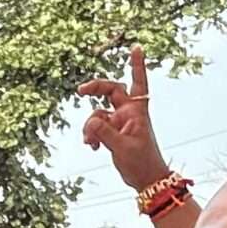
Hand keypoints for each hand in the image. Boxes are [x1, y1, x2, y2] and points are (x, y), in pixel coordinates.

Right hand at [75, 45, 171, 191]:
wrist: (146, 180)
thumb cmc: (142, 162)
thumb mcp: (122, 147)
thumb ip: (105, 132)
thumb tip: (91, 120)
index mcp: (138, 111)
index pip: (138, 82)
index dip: (137, 65)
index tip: (136, 47)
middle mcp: (128, 112)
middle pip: (110, 90)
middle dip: (95, 89)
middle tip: (80, 91)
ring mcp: (119, 122)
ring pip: (97, 114)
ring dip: (90, 127)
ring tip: (92, 144)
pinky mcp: (112, 132)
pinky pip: (95, 127)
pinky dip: (91, 135)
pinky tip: (93, 147)